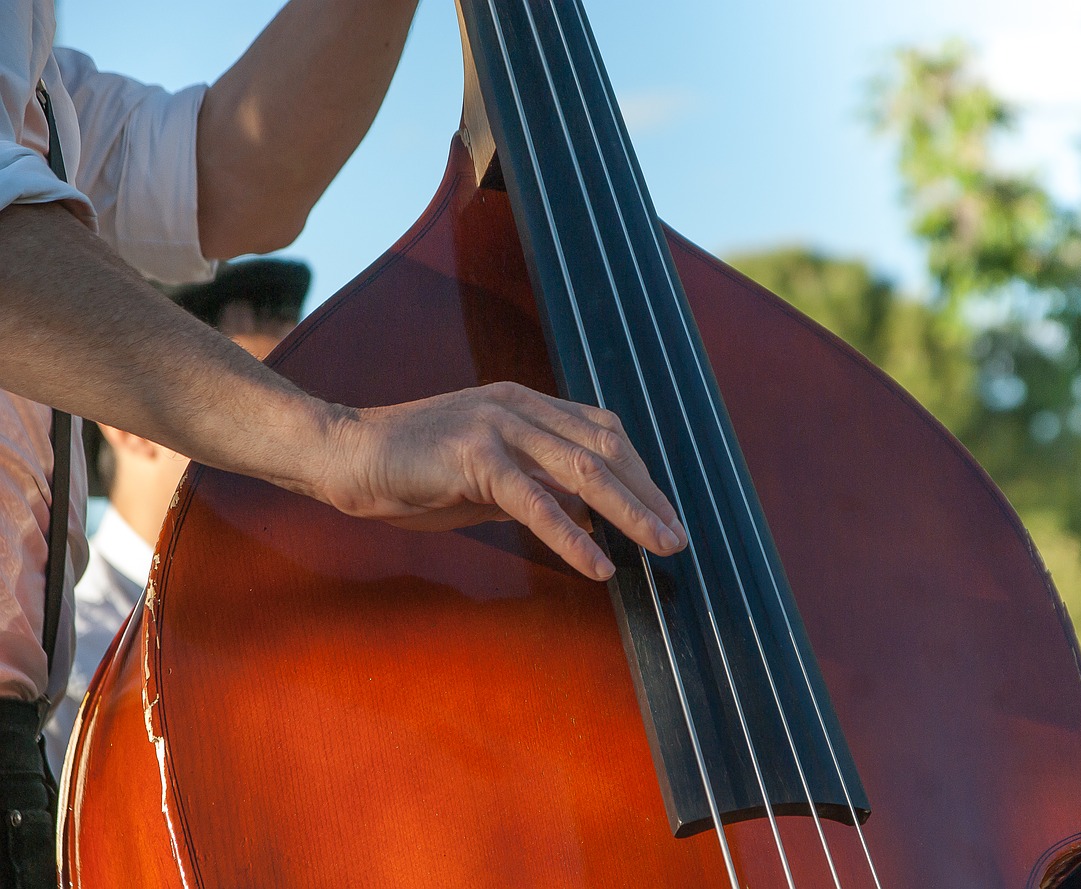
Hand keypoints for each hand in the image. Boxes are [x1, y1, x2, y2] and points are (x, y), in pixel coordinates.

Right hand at [321, 381, 686, 579]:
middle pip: (606, 447)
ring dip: (630, 514)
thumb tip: (586, 514)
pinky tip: (597, 566)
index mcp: (525, 403)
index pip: (602, 431)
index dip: (639, 472)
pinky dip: (572, 537)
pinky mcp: (474, 457)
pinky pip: (535, 502)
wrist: (345, 452)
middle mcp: (519, 406)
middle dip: (648, 494)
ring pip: (584, 471)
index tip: (662, 510)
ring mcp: (498, 426)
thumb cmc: (412, 468)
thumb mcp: (486, 473)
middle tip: (677, 535)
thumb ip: (534, 483)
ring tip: (660, 548)